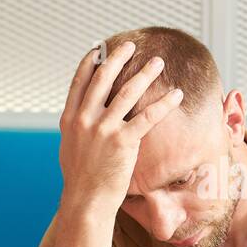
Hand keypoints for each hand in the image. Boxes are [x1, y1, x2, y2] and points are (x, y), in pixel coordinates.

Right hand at [57, 40, 183, 213]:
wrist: (86, 201)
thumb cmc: (80, 178)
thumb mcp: (70, 147)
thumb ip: (77, 127)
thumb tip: (82, 115)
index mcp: (69, 118)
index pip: (80, 81)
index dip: (90, 62)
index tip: (100, 49)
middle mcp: (85, 119)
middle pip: (103, 78)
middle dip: (119, 57)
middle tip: (131, 45)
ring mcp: (104, 129)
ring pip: (127, 92)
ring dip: (145, 73)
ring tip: (158, 62)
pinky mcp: (123, 141)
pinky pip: (148, 116)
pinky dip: (164, 104)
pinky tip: (177, 95)